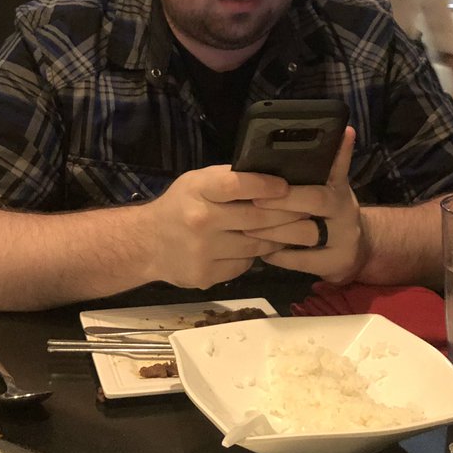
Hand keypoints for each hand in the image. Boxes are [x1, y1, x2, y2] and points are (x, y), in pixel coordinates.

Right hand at [147, 166, 303, 289]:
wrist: (146, 245)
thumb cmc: (179, 206)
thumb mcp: (196, 183)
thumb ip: (228, 180)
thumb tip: (271, 178)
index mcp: (197, 190)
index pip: (237, 184)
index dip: (265, 185)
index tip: (286, 187)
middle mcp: (200, 220)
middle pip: (254, 217)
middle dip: (286, 215)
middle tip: (307, 212)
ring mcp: (203, 251)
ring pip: (255, 245)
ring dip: (275, 238)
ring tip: (291, 231)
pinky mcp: (206, 275)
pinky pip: (243, 265)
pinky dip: (253, 256)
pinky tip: (255, 248)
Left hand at [250, 127, 365, 282]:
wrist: (356, 249)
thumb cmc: (330, 212)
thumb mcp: (331, 185)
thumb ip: (329, 163)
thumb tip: (340, 130)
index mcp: (339, 185)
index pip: (332, 168)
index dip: (316, 163)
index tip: (278, 174)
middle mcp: (345, 208)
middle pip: (316, 200)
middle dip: (282, 200)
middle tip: (253, 201)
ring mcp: (344, 237)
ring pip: (306, 233)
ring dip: (274, 231)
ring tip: (248, 228)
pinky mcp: (337, 262)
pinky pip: (303, 261)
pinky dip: (280, 257)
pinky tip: (262, 252)